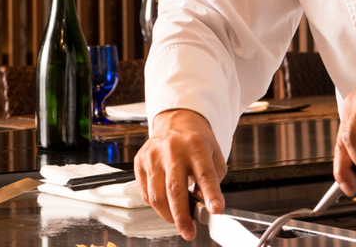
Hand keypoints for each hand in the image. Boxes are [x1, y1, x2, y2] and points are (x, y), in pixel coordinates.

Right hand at [134, 109, 227, 239]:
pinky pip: (146, 193)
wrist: (176, 122)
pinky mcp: (140, 162)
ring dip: (169, 215)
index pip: (204, 174)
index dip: (211, 194)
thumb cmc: (196, 142)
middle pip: (175, 189)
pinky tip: (166, 204)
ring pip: (157, 195)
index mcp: (196, 145)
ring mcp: (153, 155)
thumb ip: (212, 181)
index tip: (215, 211)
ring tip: (179, 221)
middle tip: (189, 232)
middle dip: (182, 216)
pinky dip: (157, 205)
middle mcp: (173, 149)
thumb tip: (202, 206)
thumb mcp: (214, 156)